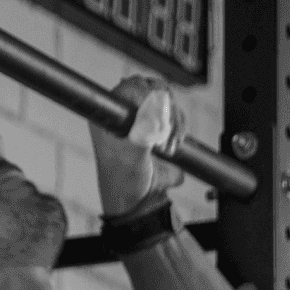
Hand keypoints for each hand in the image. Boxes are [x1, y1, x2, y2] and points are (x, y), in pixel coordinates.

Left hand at [90, 72, 186, 219]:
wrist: (142, 201)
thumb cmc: (125, 181)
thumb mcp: (131, 155)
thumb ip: (143, 129)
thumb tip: (155, 104)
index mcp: (110, 116)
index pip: (129, 87)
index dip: (146, 95)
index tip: (156, 111)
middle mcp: (127, 112)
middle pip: (152, 89)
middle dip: (164, 109)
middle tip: (164, 130)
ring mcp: (146, 118)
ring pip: (168, 100)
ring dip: (173, 122)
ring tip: (165, 147)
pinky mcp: (161, 126)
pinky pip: (177, 114)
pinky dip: (180, 128)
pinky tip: (172, 145)